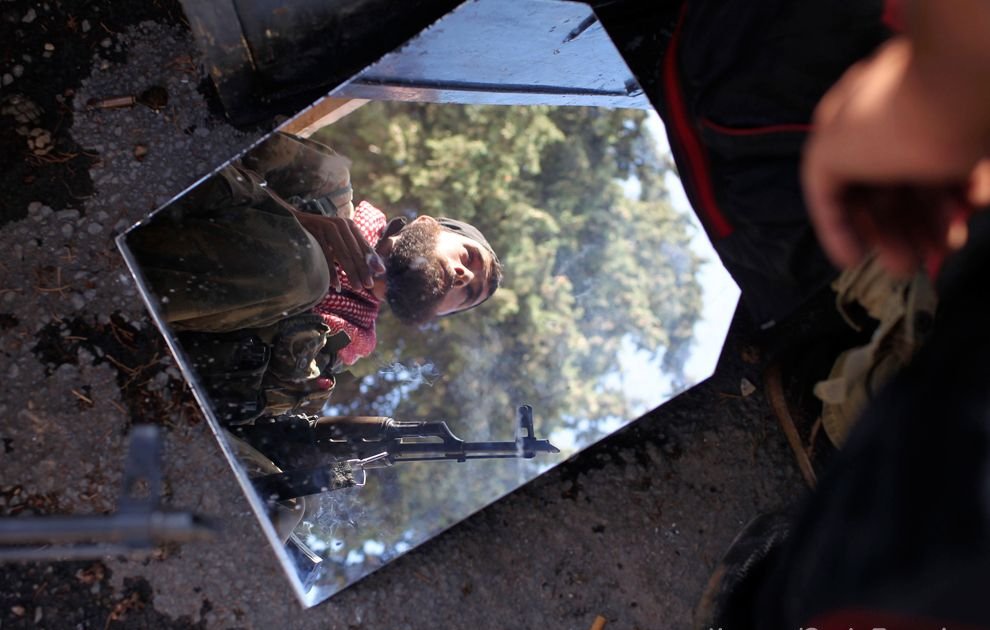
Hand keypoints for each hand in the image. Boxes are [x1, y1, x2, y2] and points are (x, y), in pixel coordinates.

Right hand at [292, 212, 384, 290]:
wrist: (293, 221)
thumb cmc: (320, 235)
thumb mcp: (339, 240)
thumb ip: (356, 251)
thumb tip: (378, 269)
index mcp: (349, 226)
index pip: (364, 245)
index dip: (372, 260)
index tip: (380, 273)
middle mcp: (341, 224)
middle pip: (355, 251)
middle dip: (363, 270)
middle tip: (368, 285)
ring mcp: (327, 227)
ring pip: (343, 254)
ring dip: (350, 273)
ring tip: (357, 287)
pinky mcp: (314, 232)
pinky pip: (326, 256)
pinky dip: (331, 272)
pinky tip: (336, 284)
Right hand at [802, 39, 986, 274]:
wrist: (960, 83)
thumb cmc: (886, 123)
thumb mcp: (828, 156)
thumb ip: (822, 188)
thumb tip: (835, 214)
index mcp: (843, 130)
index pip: (838, 188)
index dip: (843, 228)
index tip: (855, 260)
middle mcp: (883, 128)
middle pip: (884, 194)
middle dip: (894, 235)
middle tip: (907, 268)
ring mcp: (929, 129)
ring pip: (926, 189)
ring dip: (933, 224)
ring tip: (947, 247)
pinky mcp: (969, 133)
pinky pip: (966, 172)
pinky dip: (969, 193)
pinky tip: (975, 204)